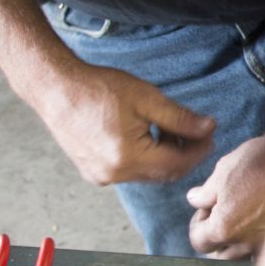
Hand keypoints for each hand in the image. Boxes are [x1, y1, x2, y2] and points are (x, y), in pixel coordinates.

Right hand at [32, 63, 215, 185]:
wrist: (55, 89)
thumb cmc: (98, 88)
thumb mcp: (147, 98)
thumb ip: (180, 118)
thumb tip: (208, 128)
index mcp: (128, 157)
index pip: (178, 163)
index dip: (199, 149)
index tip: (209, 133)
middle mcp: (114, 174)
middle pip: (165, 172)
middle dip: (185, 154)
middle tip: (196, 131)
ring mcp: (101, 176)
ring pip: (148, 174)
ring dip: (164, 156)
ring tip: (167, 128)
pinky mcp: (93, 173)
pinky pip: (130, 172)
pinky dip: (145, 159)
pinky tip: (145, 136)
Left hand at [186, 127, 264, 258]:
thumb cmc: (260, 161)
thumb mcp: (223, 171)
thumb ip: (204, 193)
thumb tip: (194, 200)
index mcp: (224, 228)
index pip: (198, 241)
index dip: (198, 223)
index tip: (207, 206)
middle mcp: (246, 243)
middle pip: (220, 256)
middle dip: (217, 237)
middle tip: (224, 213)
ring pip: (244, 258)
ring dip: (238, 244)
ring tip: (244, 219)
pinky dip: (260, 244)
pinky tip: (264, 223)